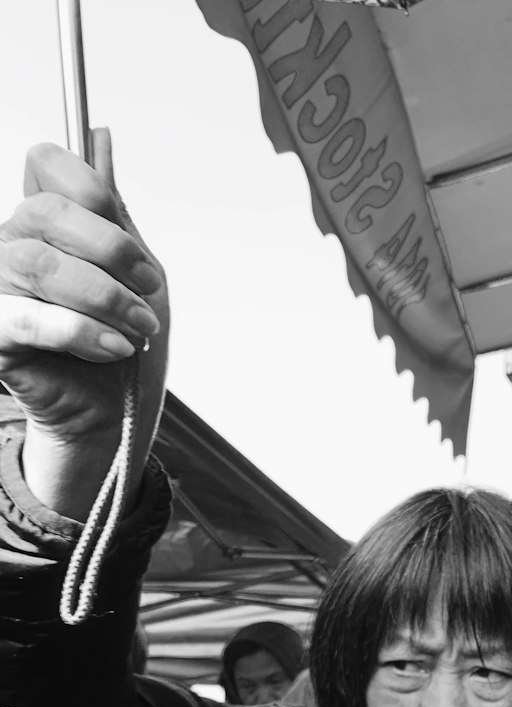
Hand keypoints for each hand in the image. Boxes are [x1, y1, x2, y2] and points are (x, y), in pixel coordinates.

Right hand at [0, 134, 168, 515]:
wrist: (116, 414)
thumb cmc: (120, 345)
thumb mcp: (135, 272)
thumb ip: (115, 212)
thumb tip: (101, 138)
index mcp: (46, 224)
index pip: (46, 164)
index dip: (91, 190)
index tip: (136, 248)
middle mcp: (14, 246)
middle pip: (46, 212)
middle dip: (112, 250)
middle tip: (147, 288)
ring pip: (39, 264)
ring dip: (105, 298)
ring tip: (138, 329)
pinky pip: (27, 319)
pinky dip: (80, 332)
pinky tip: (112, 348)